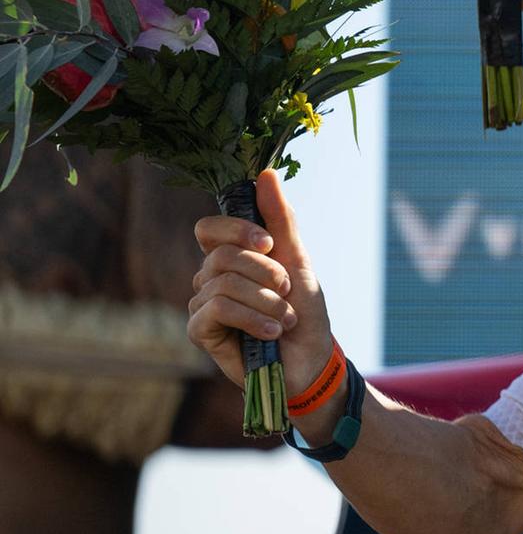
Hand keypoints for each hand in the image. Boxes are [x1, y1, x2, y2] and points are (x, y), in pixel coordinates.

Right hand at [187, 170, 336, 408]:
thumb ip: (279, 219)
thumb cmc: (304, 310)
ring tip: (285, 318)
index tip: (269, 243)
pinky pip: (216, 310)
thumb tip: (265, 174)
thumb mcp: (297, 259)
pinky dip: (252, 318)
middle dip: (266, 272)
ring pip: (223, 284)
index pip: (208, 228)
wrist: (311, 360)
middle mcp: (209, 277)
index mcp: (229, 256)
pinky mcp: (200, 332)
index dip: (237, 230)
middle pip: (222, 255)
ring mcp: (201, 305)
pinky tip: (271, 332)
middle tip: (288, 291)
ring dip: (266, 301)